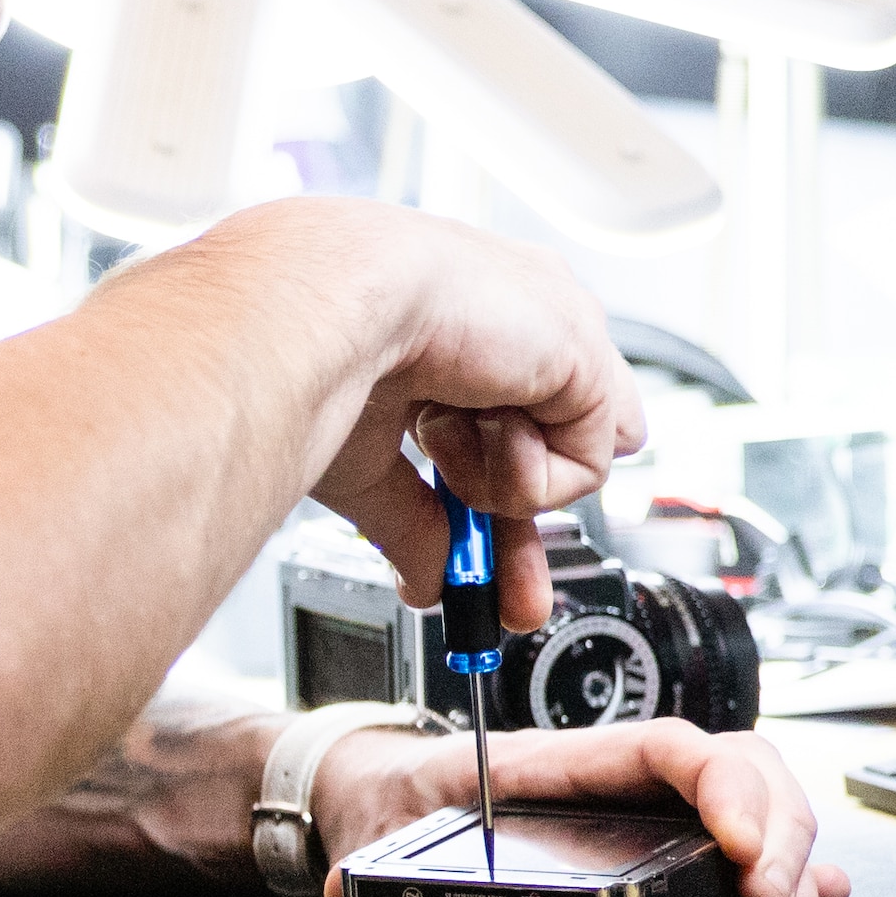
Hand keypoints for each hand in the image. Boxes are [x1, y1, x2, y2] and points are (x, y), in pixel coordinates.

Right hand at [204, 201, 646, 632]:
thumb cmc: (308, 341)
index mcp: (455, 322)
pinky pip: (586, 466)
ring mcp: (553, 334)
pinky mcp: (587, 357)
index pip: (500, 420)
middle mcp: (510, 321)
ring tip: (437, 431)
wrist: (322, 302)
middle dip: (521, 526)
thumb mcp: (366, 458)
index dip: (490, 494)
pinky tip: (475, 424)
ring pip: (564, 459)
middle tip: (507, 594)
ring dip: (495, 477)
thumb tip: (427, 581)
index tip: (476, 565)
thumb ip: (415, 519)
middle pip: (551, 445)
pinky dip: (523, 474)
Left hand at [315, 718, 852, 896]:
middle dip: (775, 839)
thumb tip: (347, 887)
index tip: (738, 848)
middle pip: (736, 776)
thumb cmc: (397, 794)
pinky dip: (784, 876)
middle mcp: (620, 782)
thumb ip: (365, 857)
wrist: (386, 798)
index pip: (665, 748)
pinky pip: (741, 851)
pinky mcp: (659, 853)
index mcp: (564, 762)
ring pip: (754, 813)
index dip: (720, 785)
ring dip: (792, 867)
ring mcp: (649, 815)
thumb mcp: (378, 825)